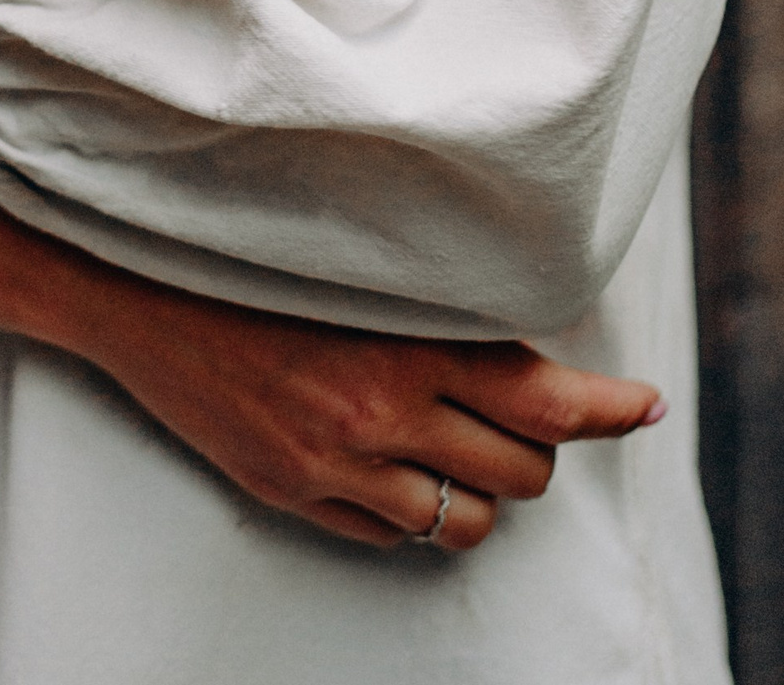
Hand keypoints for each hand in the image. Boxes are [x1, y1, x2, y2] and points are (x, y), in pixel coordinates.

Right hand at [67, 281, 661, 553]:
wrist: (137, 285)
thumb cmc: (250, 250)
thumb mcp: (353, 258)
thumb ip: (431, 298)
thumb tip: (514, 329)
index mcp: (405, 336)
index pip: (545, 395)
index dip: (610, 409)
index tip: (646, 407)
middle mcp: (382, 408)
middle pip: (523, 471)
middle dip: (538, 450)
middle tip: (524, 417)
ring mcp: (338, 462)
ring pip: (468, 521)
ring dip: (482, 491)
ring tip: (461, 448)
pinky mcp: (297, 493)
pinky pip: (395, 534)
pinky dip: (414, 509)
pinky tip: (397, 464)